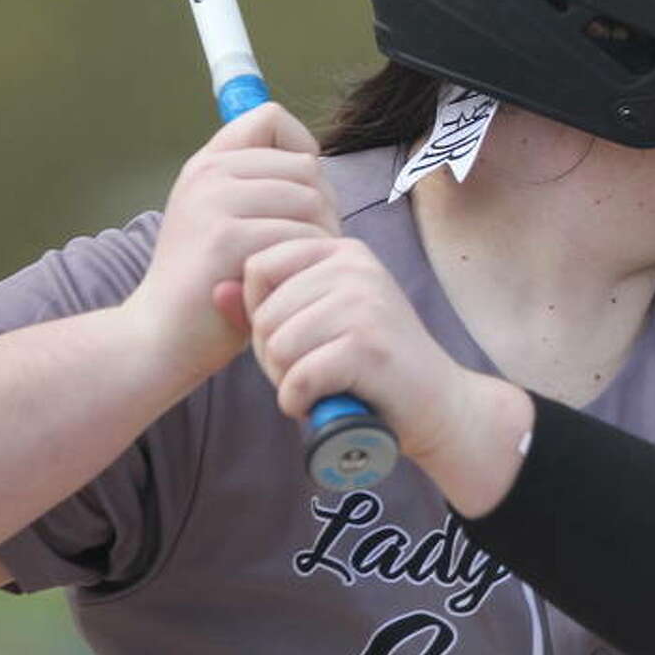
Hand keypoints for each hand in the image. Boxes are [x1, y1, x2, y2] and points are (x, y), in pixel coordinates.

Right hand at [123, 102, 341, 385]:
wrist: (162, 336)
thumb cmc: (211, 283)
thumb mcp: (224, 219)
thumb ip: (258, 184)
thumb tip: (314, 159)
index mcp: (208, 163)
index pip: (271, 118)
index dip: (300, 149)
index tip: (298, 192)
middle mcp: (208, 174)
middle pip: (305, 166)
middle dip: (324, 208)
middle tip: (309, 247)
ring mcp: (214, 203)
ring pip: (311, 201)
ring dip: (322, 238)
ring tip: (301, 267)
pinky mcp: (226, 239)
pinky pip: (301, 237)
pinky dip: (309, 264)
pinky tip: (291, 284)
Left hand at [240, 237, 474, 464]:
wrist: (440, 404)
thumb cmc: (374, 366)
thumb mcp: (320, 324)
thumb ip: (269, 306)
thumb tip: (213, 290)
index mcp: (342, 250)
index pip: (259, 266)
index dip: (261, 313)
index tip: (296, 338)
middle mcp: (355, 266)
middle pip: (264, 312)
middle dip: (273, 356)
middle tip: (312, 372)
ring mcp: (365, 302)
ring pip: (277, 345)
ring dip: (287, 381)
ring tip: (322, 386)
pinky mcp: (368, 345)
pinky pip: (298, 377)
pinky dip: (301, 402)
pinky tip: (324, 403)